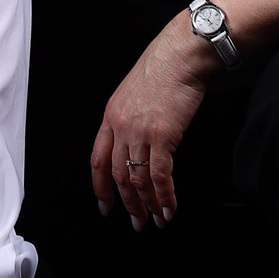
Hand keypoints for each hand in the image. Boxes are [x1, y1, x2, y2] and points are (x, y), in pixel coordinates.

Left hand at [90, 14, 217, 226]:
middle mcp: (120, 126)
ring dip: (148, 205)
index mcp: (111, 115)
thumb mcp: (134, 91)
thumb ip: (132, 117)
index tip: (106, 206)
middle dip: (128, 203)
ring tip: (157, 221)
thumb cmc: (164, 68)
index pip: (98, 158)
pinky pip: (160, 176)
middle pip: (118, 175)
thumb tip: (139, 141)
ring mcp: (140, 132)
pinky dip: (165, 197)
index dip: (100, 186)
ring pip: (138, 180)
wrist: (181, 54)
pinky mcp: (162, 136)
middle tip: (137, 223)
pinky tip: (170, 209)